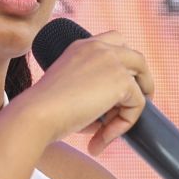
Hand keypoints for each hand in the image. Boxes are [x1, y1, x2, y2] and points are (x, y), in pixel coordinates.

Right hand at [10, 31, 153, 153]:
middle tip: (129, 109)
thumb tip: (112, 115)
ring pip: (141, 82)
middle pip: (137, 58)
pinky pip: (138, 105)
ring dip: (132, 108)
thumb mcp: (69, 91)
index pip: (115, 42)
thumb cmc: (44, 110)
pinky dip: (125, 124)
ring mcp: (113, 61)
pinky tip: (102, 137)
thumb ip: (92, 93)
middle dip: (140, 83)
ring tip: (111, 131)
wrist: (37, 114)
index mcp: (82, 46)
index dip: (124, 65)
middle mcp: (99, 47)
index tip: (117, 90)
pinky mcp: (122, 80)